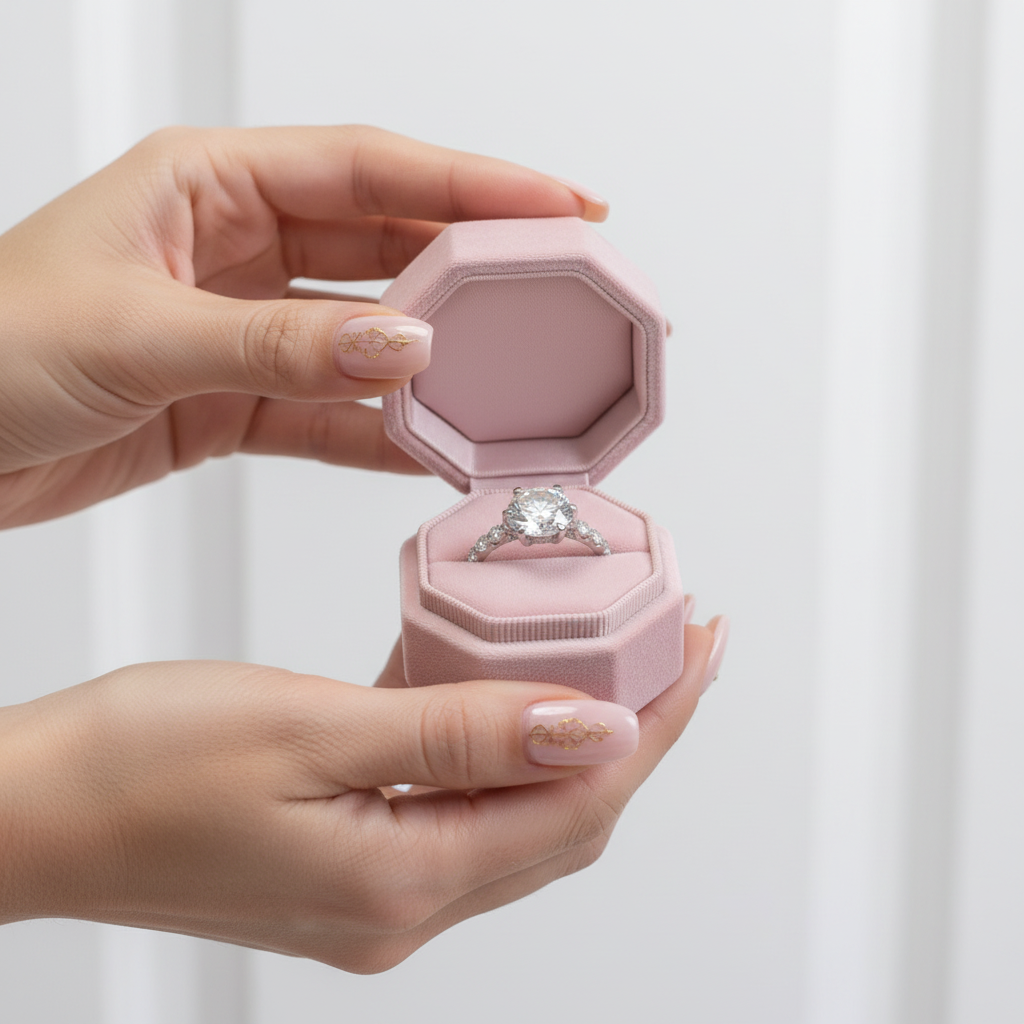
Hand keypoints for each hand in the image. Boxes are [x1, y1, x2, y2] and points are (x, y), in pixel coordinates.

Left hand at [0, 126, 606, 527]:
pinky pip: (330, 413)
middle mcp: (236, 249)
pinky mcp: (236, 400)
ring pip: (365, 337)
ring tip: (506, 381)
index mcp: (208, 185)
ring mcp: (244, 328)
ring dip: (432, 363)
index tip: (558, 203)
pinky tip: (431, 446)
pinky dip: (380, 433)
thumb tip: (403, 345)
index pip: (368, 169)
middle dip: (471, 270)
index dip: (472, 181)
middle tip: (550, 293)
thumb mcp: (136, 332)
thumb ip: (279, 343)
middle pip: (383, 247)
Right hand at [0, 619, 719, 972]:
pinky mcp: (350, 866)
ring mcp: (377, 893)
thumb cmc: (140, 765)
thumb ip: (465, 733)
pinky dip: (503, 754)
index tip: (702, 646)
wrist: (32, 810)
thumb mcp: (312, 728)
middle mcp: (403, 906)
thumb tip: (595, 727)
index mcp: (405, 879)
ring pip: (522, 816)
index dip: (658, 722)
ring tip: (614, 661)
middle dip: (638, 732)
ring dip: (576, 741)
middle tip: (676, 645)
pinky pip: (462, 812)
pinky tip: (507, 697)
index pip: (584, 798)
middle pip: (568, 816)